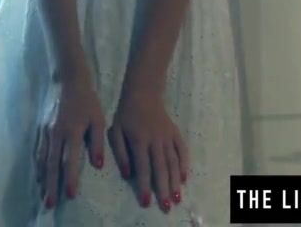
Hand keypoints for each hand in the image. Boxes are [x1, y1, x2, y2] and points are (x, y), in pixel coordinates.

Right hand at [34, 66, 104, 209]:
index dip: (70, 178)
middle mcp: (55, 134)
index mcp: (71, 132)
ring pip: (42, 159)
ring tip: (43, 194)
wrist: (67, 81)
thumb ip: (97, 142)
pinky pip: (38, 151)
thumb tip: (97, 165)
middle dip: (51, 185)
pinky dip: (38, 165)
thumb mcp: (98, 120)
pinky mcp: (41, 128)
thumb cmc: (87, 101)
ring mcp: (45, 132)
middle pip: (51, 164)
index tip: (70, 194)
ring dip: (42, 178)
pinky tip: (39, 175)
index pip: (69, 160)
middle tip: (50, 203)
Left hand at [108, 75, 188, 212]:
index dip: (145, 186)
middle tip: (167, 207)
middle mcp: (156, 140)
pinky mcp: (175, 133)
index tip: (147, 202)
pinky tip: (184, 177)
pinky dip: (184, 164)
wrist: (143, 93)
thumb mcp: (116, 131)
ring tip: (177, 198)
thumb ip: (121, 153)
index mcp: (139, 140)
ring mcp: (167, 137)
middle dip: (164, 189)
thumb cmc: (125, 114)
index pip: (143, 168)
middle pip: (161, 168)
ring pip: (173, 162)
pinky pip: (182, 150)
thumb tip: (127, 174)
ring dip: (175, 181)